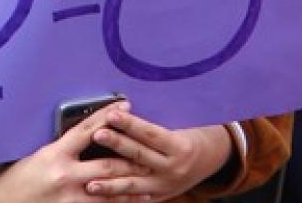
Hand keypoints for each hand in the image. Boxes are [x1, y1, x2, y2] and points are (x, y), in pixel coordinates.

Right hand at [0, 101, 142, 202]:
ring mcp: (69, 199)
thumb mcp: (39, 155)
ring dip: (130, 189)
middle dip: (130, 160)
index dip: (107, 117)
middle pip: (106, 165)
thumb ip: (64, 148)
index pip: (86, 130)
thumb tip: (90, 135)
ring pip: (108, 192)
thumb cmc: (18, 177)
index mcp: (54, 154)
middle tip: (148, 152)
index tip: (125, 106)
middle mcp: (64, 176)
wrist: (0, 202)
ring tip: (150, 184)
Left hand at [85, 111, 231, 200]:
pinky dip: (118, 197)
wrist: (210, 160)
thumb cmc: (190, 136)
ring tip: (90, 181)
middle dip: (116, 145)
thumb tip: (126, 108)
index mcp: (180, 147)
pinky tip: (101, 197)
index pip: (150, 134)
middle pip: (139, 156)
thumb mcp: (180, 125)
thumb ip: (155, 124)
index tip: (111, 114)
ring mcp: (165, 185)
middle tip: (96, 135)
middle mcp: (173, 168)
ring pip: (134, 184)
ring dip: (111, 183)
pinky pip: (135, 199)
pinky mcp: (159, 197)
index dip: (131, 124)